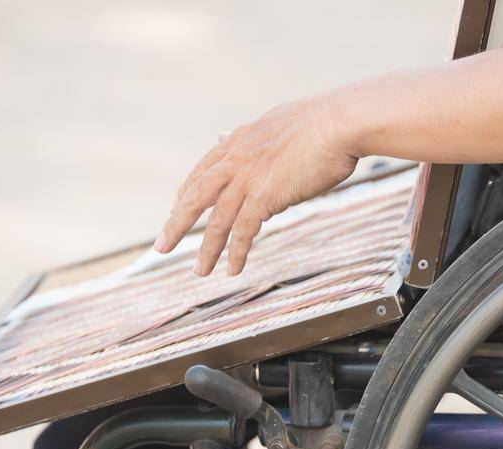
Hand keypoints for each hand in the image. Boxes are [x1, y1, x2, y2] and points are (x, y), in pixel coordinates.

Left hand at [154, 95, 359, 275]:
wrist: (341, 122)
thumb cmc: (324, 122)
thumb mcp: (279, 123)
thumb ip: (253, 137)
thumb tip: (227, 135)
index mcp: (241, 139)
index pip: (204, 168)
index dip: (189, 191)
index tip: (177, 207)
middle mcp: (237, 158)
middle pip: (196, 195)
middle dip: (177, 223)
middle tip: (162, 246)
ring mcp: (248, 177)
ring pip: (217, 219)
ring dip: (206, 249)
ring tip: (200, 271)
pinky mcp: (264, 195)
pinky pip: (243, 231)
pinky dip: (237, 252)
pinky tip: (232, 269)